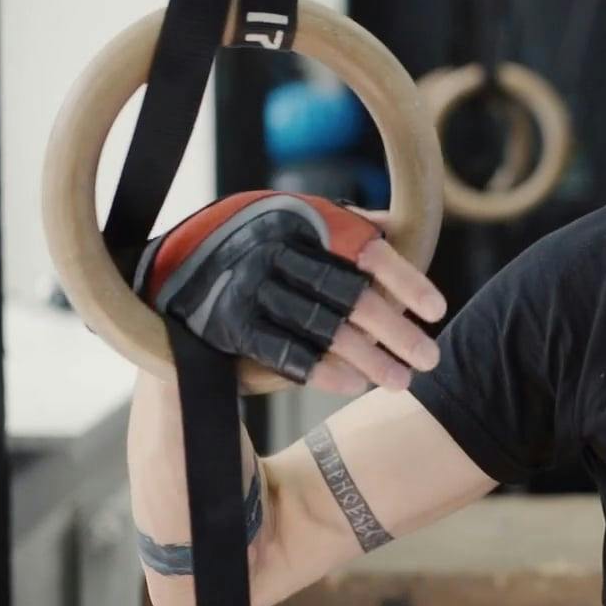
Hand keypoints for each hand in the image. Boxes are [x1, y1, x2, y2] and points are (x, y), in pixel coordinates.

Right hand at [134, 192, 446, 393]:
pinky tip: (355, 384)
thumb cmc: (252, 246)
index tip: (437, 310)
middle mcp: (276, 250)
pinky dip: (322, 370)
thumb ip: (343, 225)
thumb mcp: (293, 222)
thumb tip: (395, 226)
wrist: (168, 272)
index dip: (405, 281)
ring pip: (323, 327)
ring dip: (368, 358)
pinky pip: (284, 351)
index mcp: (301, 221)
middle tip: (430, 358)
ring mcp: (249, 287)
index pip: (365, 251)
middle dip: (396, 330)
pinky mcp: (227, 324)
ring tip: (403, 382)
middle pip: (350, 295)